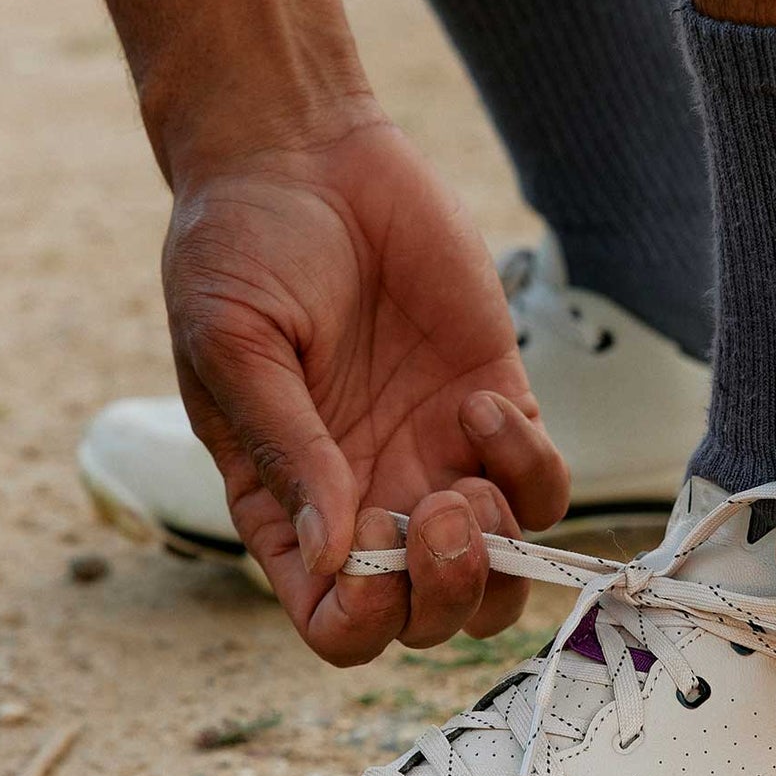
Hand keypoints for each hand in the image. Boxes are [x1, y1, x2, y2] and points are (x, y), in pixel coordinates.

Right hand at [163, 121, 570, 663]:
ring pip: (499, 575)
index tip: (369, 552)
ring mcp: (436, 460)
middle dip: (445, 594)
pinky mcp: (494, 409)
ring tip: (463, 478)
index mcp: (287, 510)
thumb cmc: (238, 249)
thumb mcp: (233, 348)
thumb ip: (287, 453)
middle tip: (437, 513)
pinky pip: (542, 488)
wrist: (302, 154)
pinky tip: (481, 405)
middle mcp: (366, 500)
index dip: (363, 618)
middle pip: (429, 619)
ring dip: (495, 554)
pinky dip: (529, 469)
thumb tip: (332, 554)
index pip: (337, 621)